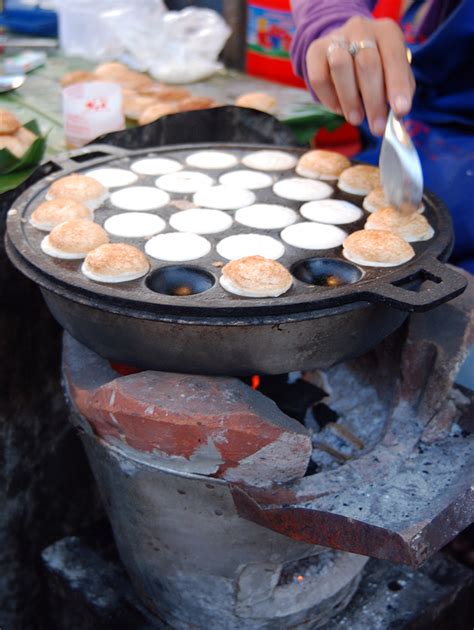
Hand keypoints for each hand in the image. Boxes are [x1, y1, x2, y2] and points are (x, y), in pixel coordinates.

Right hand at [306, 16, 414, 135]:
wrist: (345, 49)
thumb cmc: (376, 68)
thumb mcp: (392, 73)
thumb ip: (398, 91)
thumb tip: (397, 115)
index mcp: (387, 32)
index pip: (394, 58)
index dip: (397, 86)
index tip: (400, 111)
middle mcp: (362, 29)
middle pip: (367, 63)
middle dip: (373, 100)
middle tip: (376, 127)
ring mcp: (336, 37)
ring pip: (340, 66)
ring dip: (349, 99)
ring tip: (356, 119)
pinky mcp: (315, 50)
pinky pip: (319, 77)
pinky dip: (329, 98)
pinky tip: (339, 110)